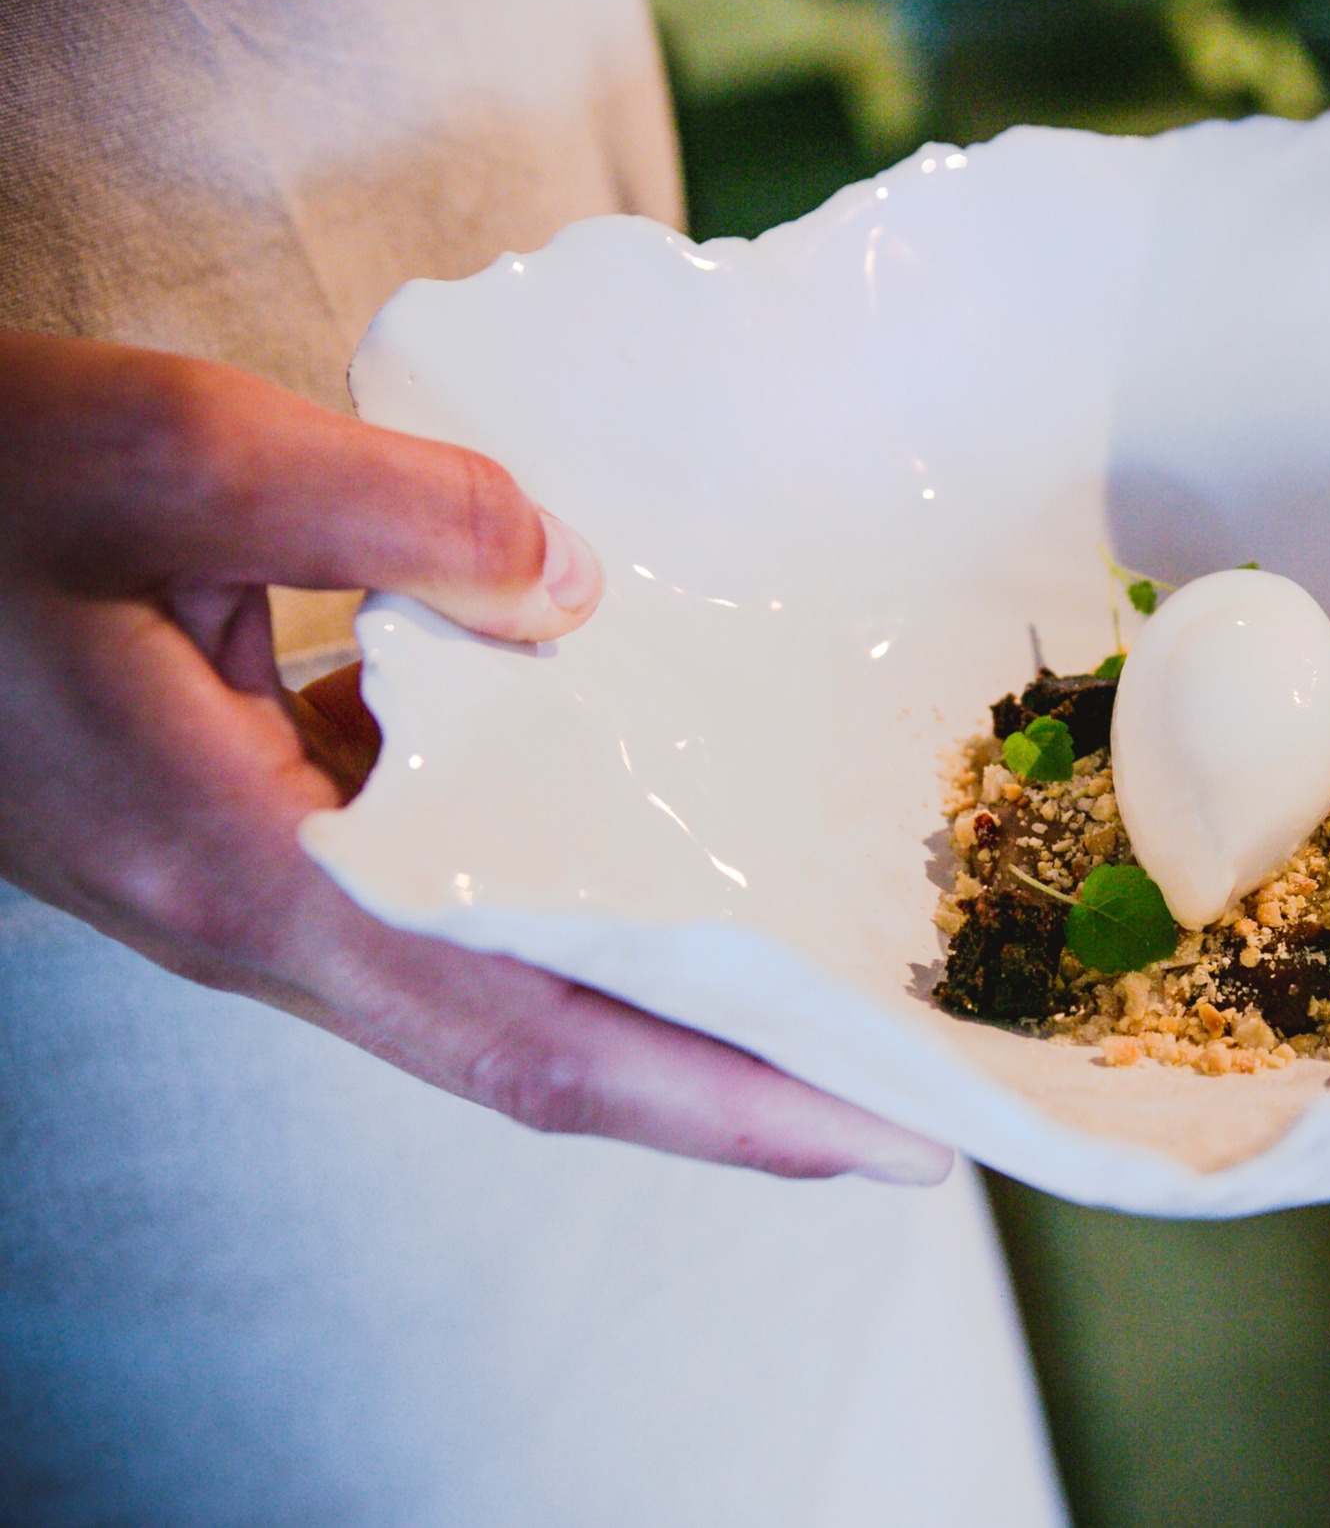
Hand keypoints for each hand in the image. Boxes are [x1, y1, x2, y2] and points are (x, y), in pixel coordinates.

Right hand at [0, 331, 949, 1183]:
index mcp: (254, 879)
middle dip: (728, 1077)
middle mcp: (269, 914)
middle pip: (545, 1037)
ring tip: (812, 944)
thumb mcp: (167, 452)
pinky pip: (442, 863)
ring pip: (498, 958)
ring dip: (650, 968)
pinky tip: (633, 779)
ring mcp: (256, 875)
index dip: (720, 1104)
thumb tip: (578, 583)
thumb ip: (398, 511)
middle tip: (904, 1075)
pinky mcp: (246, 817)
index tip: (881, 1134)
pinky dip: (553, 853)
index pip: (535, 1040)